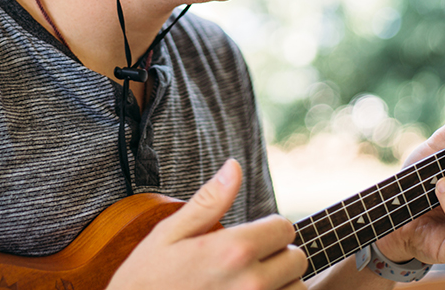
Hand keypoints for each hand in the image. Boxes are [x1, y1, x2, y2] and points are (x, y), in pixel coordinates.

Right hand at [107, 159, 307, 289]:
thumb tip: (234, 166)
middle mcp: (251, 283)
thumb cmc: (147, 279)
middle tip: (249, 262)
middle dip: (277, 256)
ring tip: (250, 285)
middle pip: (296, 260)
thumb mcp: (170, 234)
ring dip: (281, 286)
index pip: (283, 228)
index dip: (268, 228)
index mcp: (234, 250)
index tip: (250, 237)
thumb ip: (209, 201)